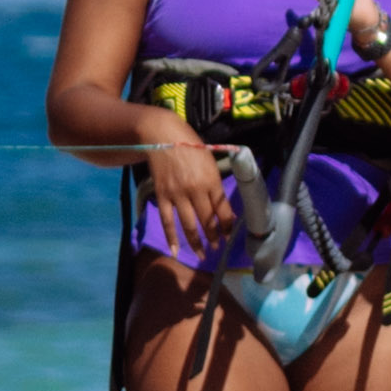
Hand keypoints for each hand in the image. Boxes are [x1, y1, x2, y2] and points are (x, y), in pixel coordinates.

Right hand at [136, 132, 248, 256]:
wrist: (162, 135)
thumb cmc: (191, 145)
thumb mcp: (210, 162)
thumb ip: (217, 186)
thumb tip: (226, 211)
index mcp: (211, 180)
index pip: (222, 210)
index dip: (227, 226)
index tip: (229, 237)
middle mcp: (195, 189)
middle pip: (207, 220)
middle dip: (214, 237)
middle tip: (217, 248)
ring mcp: (177, 194)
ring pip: (189, 225)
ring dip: (197, 243)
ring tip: (202, 254)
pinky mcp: (162, 195)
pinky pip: (167, 221)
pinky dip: (171, 237)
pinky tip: (175, 251)